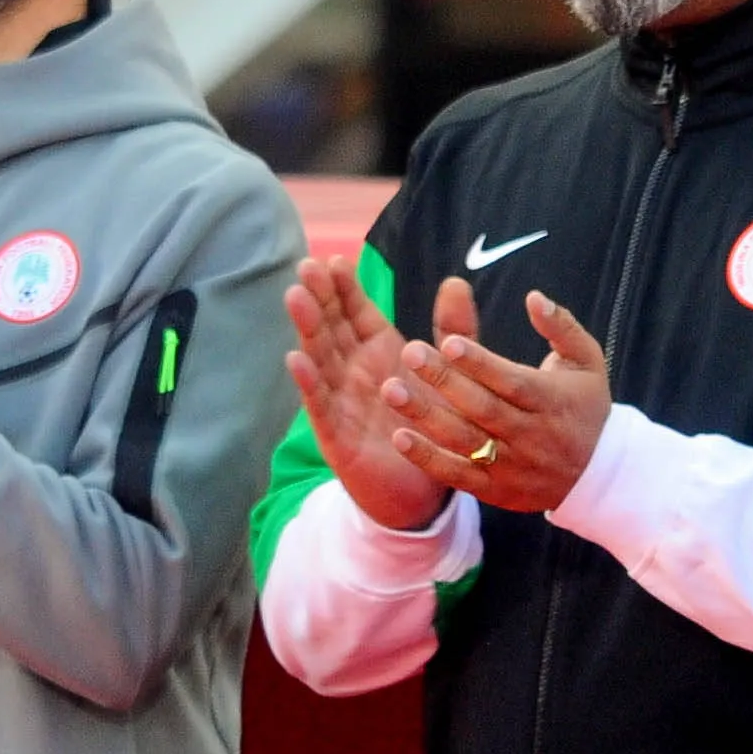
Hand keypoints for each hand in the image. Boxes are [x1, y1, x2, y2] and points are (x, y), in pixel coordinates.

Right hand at [283, 258, 472, 531]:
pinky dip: (308, 382)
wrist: (423, 494)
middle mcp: (353, 372)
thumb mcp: (447, 375)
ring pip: (320, 358)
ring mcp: (340, 402)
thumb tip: (456, 281)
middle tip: (308, 265)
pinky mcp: (336, 435)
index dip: (344, 287)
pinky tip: (296, 359)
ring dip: (307, 328)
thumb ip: (453, 330)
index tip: (335, 259)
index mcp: (377, 353)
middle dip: (319, 297)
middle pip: (331, 327)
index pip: (355, 312)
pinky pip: (320, 406)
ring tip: (296, 297)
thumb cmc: (432, 429)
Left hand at [386, 290, 612, 513]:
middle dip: (444, 381)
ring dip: (426, 416)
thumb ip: (561, 326)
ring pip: (464, 440)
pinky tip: (400, 437)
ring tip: (392, 390)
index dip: (480, 363)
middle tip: (410, 352)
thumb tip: (534, 297)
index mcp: (550, 400)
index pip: (511, 381)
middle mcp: (530, 434)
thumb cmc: (586, 407)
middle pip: (482, 408)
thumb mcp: (587, 361)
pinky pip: (458, 475)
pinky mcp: (494, 489)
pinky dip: (428, 459)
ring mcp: (511, 465)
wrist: (599, 477)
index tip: (449, 341)